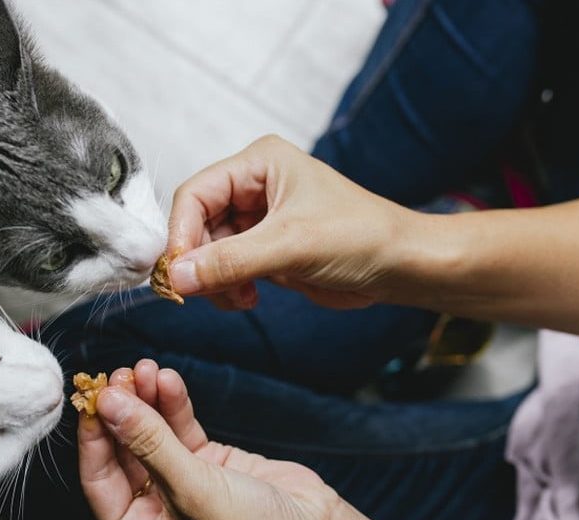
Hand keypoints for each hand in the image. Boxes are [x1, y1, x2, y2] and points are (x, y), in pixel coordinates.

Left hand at [77, 359, 385, 519]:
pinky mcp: (210, 466)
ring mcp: (182, 487)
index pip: (100, 480)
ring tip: (146, 368)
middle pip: (124, 452)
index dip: (94, 436)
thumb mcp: (194, 490)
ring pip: (152, 436)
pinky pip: (181, 430)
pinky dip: (174, 406)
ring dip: (148, 401)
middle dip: (123, 412)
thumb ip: (149, 442)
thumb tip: (110, 404)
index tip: (93, 397)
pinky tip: (168, 380)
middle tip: (121, 374)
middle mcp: (155, 515)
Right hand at [166, 135, 413, 309]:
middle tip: (202, 291)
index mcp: (259, 163)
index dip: (181, 233)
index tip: (177, 271)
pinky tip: (248, 298)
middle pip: (196, 224)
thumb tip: (177, 276)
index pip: (195, 194)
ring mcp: (258, 219)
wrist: (401, 266)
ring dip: (214, 280)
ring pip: (208, 251)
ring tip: (239, 297)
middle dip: (198, 262)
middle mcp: (254, 187)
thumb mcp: (290, 246)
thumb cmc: (363, 236)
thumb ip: (230, 261)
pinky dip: (228, 288)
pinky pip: (226, 269)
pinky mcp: (265, 249)